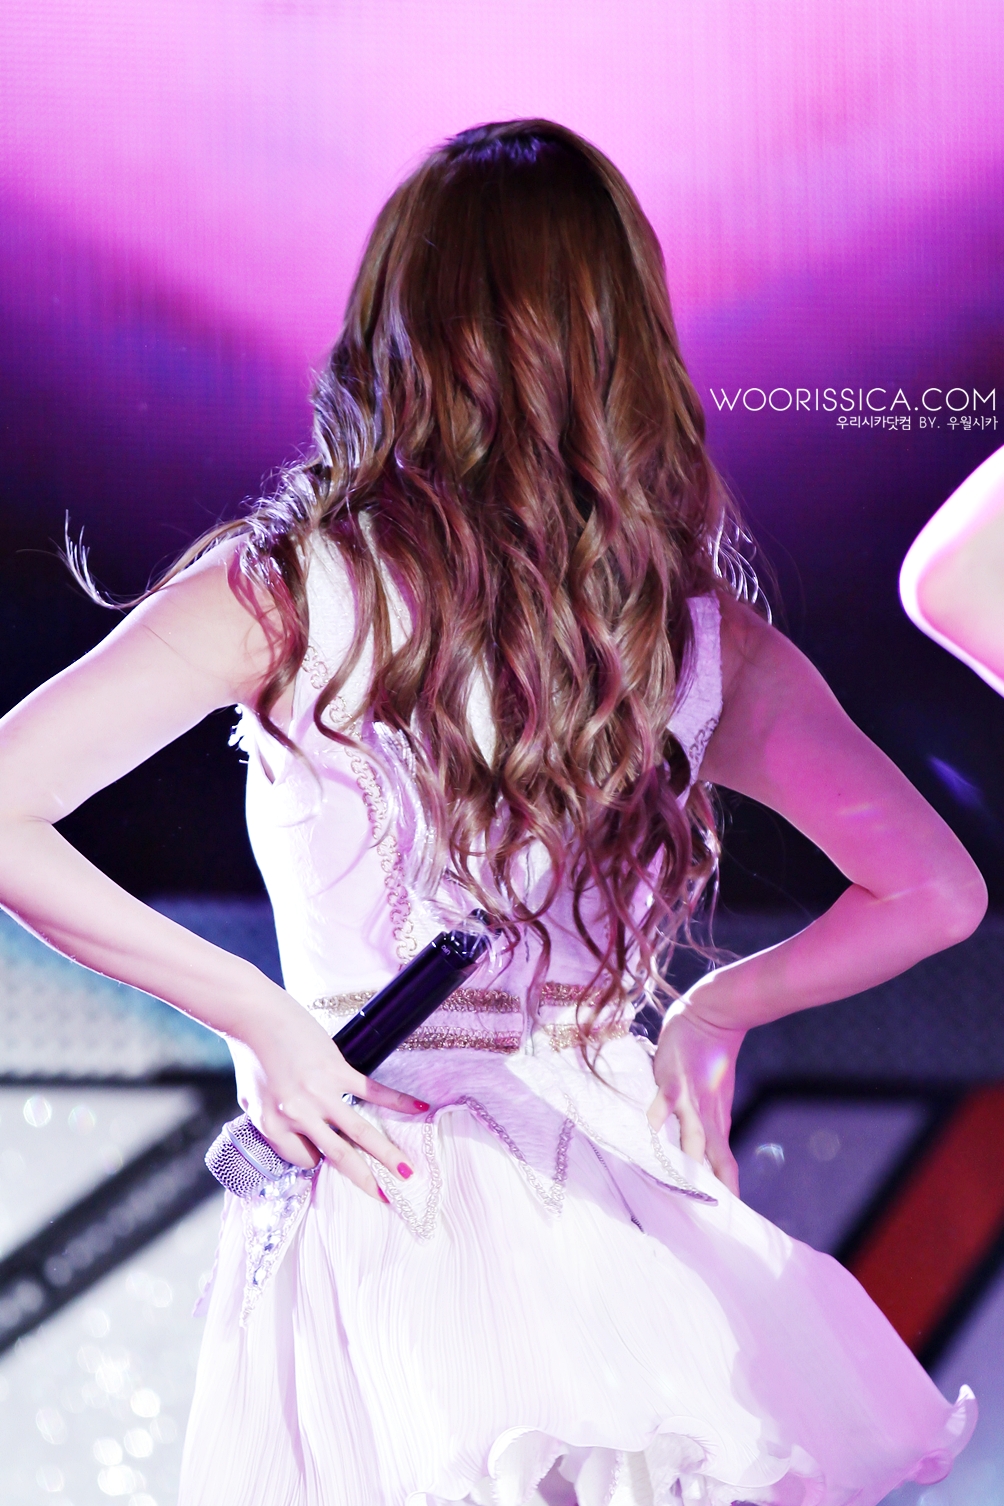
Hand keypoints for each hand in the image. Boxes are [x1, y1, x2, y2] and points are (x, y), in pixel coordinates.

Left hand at [229, 995, 427, 1201]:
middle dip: (366, 1180)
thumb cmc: (252, 1058)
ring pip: (361, 1132)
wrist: (257, 1017)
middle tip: (387, 1198)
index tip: (324, 1153)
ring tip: (407, 1172)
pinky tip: (418, 1109)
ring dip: (387, 1154)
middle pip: (340, 1157)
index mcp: (274, 1127)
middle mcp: (299, 1116)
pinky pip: (372, 1091)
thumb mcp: (250, 1103)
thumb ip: (272, 1125)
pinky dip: (397, 1102)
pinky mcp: (337, 1070)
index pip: (305, 1160)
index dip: (316, 1160)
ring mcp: (320, 1093)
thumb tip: (297, 1139)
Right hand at [648, 995, 743, 1195]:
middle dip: (711, 1187)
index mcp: (717, 1123)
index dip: (730, 1189)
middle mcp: (706, 1117)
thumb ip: (710, 1126)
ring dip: (689, 1164)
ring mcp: (688, 1101)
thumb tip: (708, 1156)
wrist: (712, 1018)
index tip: (732, 1218)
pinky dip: (654, 1123)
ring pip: (691, 1140)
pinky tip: (647, 1139)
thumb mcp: (716, 1099)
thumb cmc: (711, 1060)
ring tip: (684, 1189)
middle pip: (712, 1159)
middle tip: (709, 1215)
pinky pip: (661, 1107)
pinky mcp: (671, 1083)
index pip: (726, 1164)